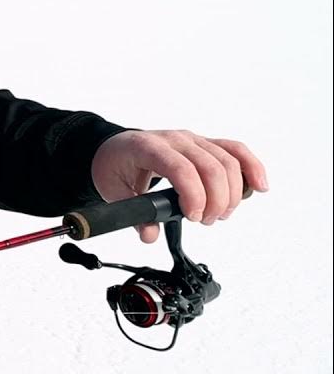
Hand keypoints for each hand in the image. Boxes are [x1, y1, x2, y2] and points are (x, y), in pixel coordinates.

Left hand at [91, 129, 268, 242]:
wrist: (114, 148)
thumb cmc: (114, 165)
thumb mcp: (113, 191)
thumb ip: (132, 214)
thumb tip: (150, 234)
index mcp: (148, 147)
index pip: (180, 168)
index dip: (194, 195)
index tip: (194, 217)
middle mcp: (174, 139)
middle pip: (210, 166)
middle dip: (216, 200)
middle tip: (206, 221)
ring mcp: (192, 139)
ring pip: (227, 160)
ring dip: (232, 192)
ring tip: (220, 214)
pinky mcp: (205, 144)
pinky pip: (235, 150)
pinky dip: (251, 167)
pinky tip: (259, 186)